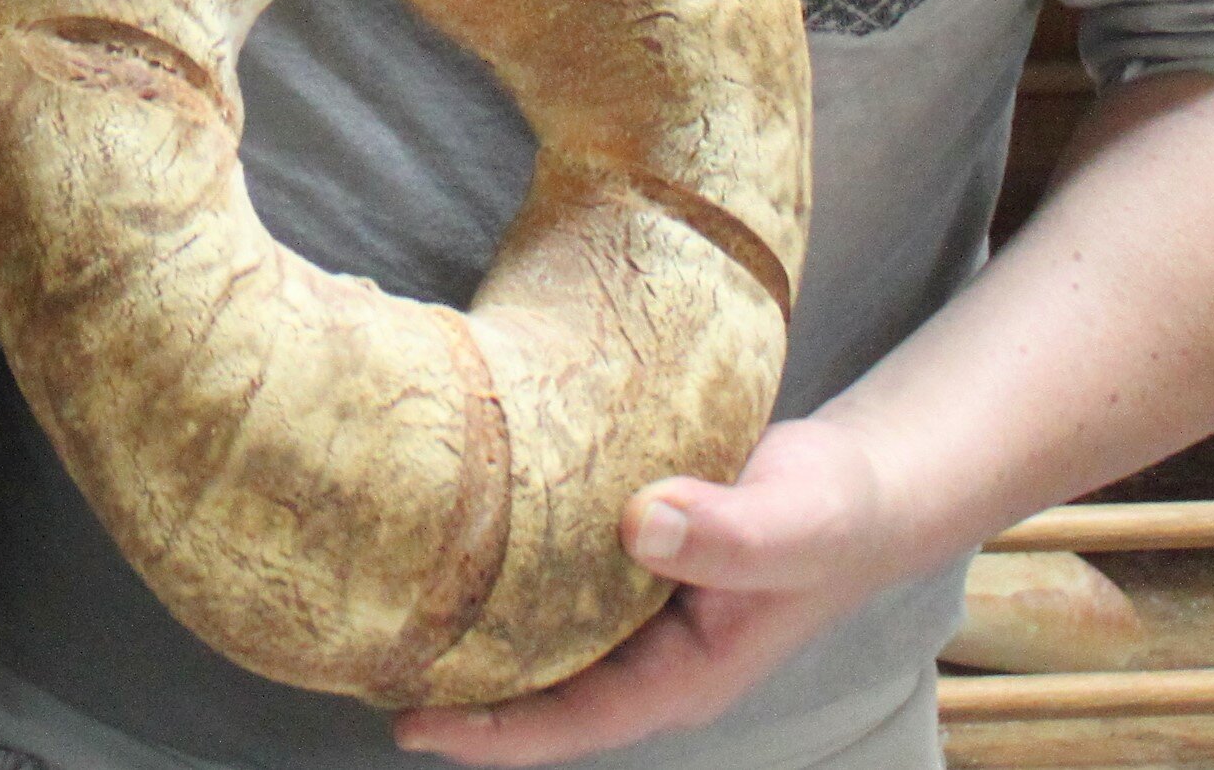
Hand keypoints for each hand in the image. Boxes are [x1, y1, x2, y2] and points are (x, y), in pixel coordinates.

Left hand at [395, 422, 917, 767]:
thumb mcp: (795, 520)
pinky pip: (540, 577)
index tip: (409, 724)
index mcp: (678, 677)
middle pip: (529, 687)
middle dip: (448, 681)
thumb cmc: (832, 511)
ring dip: (461, 624)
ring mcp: (625, 614)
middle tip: (355, 651)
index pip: (567, 723)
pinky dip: (492, 566)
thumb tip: (643, 520)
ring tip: (372, 600)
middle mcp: (641, 657)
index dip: (489, 731)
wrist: (859, 483)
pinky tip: (440, 537)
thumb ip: (730, 532)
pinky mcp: (615, 561)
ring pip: (527, 633)